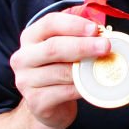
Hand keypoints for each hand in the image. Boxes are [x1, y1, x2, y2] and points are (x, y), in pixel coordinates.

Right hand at [9, 12, 110, 128]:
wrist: (48, 105)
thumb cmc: (60, 71)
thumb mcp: (65, 51)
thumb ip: (78, 39)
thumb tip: (103, 36)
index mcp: (30, 37)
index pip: (50, 23)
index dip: (73, 24)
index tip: (95, 29)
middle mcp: (23, 57)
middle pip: (54, 47)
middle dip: (83, 46)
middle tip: (105, 46)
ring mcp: (26, 81)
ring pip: (61, 72)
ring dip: (85, 69)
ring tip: (103, 67)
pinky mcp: (36, 101)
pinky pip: (65, 92)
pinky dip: (82, 88)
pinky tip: (94, 85)